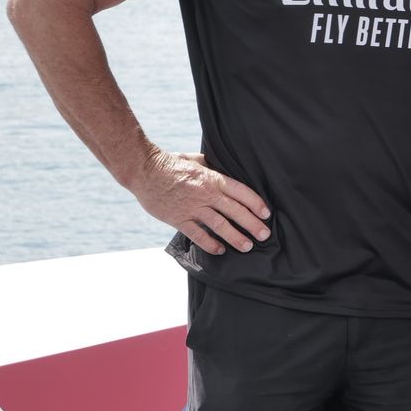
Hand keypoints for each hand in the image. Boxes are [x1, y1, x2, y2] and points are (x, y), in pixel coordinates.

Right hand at [130, 149, 268, 255]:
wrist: (144, 170)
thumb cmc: (171, 163)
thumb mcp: (197, 160)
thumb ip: (213, 168)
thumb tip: (227, 170)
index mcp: (212, 178)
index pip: (241, 192)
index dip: (256, 203)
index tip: (266, 214)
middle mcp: (206, 194)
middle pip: (235, 211)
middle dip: (252, 224)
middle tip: (264, 235)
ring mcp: (192, 207)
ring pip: (220, 225)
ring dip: (236, 237)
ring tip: (247, 246)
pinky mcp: (178, 219)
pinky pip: (197, 235)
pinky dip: (210, 244)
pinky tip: (220, 250)